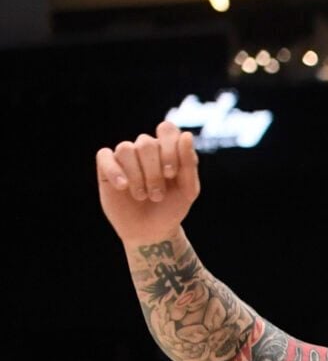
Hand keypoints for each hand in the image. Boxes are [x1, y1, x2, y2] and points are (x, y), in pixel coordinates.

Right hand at [95, 121, 200, 247]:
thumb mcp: (188, 190)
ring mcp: (126, 157)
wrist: (152, 231)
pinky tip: (123, 187)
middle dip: (154, 171)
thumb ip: (189, 163)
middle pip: (146, 142)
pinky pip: (104, 155)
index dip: (169, 149)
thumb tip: (187, 135)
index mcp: (167, 150)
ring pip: (126, 148)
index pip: (166, 130)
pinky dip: (115, 171)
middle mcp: (146, 149)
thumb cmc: (171, 208)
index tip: (172, 174)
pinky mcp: (106, 166)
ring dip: (137, 176)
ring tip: (143, 196)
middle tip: (158, 195)